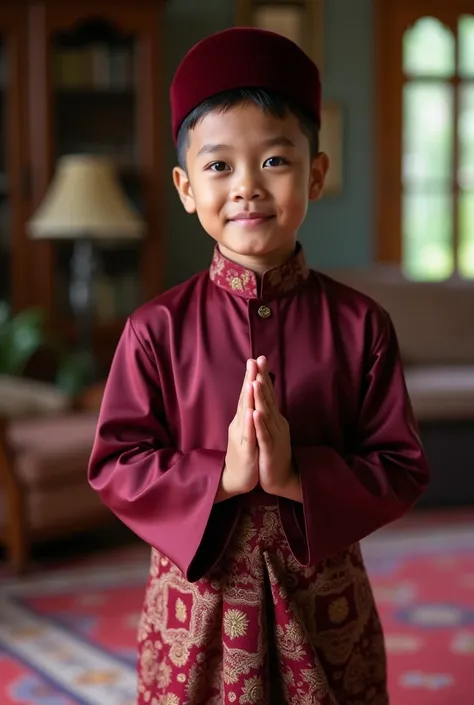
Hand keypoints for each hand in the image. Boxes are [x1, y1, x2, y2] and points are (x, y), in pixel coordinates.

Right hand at [217, 359, 258, 501]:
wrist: (236, 478)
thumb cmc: (244, 453)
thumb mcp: (248, 429)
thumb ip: (249, 411)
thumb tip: (252, 393)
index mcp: (243, 419)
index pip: (247, 394)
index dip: (252, 376)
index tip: (257, 358)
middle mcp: (240, 424)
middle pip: (245, 398)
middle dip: (249, 379)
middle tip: (252, 361)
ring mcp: (242, 437)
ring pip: (245, 415)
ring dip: (248, 398)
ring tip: (251, 381)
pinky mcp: (246, 451)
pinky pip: (248, 436)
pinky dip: (249, 424)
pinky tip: (251, 413)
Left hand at [253, 356, 300, 499]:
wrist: (282, 478)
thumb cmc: (273, 453)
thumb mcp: (271, 429)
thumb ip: (269, 412)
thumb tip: (266, 395)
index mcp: (275, 418)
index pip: (269, 393)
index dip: (264, 376)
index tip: (259, 358)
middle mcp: (276, 423)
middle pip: (269, 398)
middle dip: (263, 379)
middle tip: (259, 361)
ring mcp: (274, 436)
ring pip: (267, 414)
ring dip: (261, 397)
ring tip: (256, 381)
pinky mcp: (270, 450)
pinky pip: (264, 435)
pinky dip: (260, 424)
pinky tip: (256, 413)